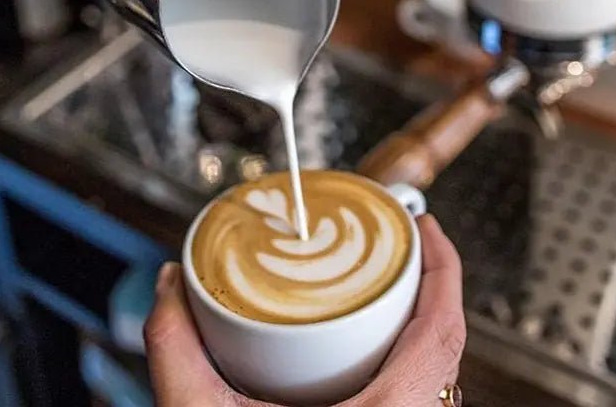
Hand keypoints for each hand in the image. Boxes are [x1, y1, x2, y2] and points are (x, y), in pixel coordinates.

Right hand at [144, 214, 465, 406]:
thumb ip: (177, 350)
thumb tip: (171, 285)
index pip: (444, 328)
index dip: (443, 267)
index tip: (427, 226)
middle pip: (444, 342)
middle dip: (427, 283)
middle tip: (401, 243)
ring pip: (436, 372)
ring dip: (419, 320)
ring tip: (390, 284)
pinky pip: (419, 394)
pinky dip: (406, 356)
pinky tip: (375, 346)